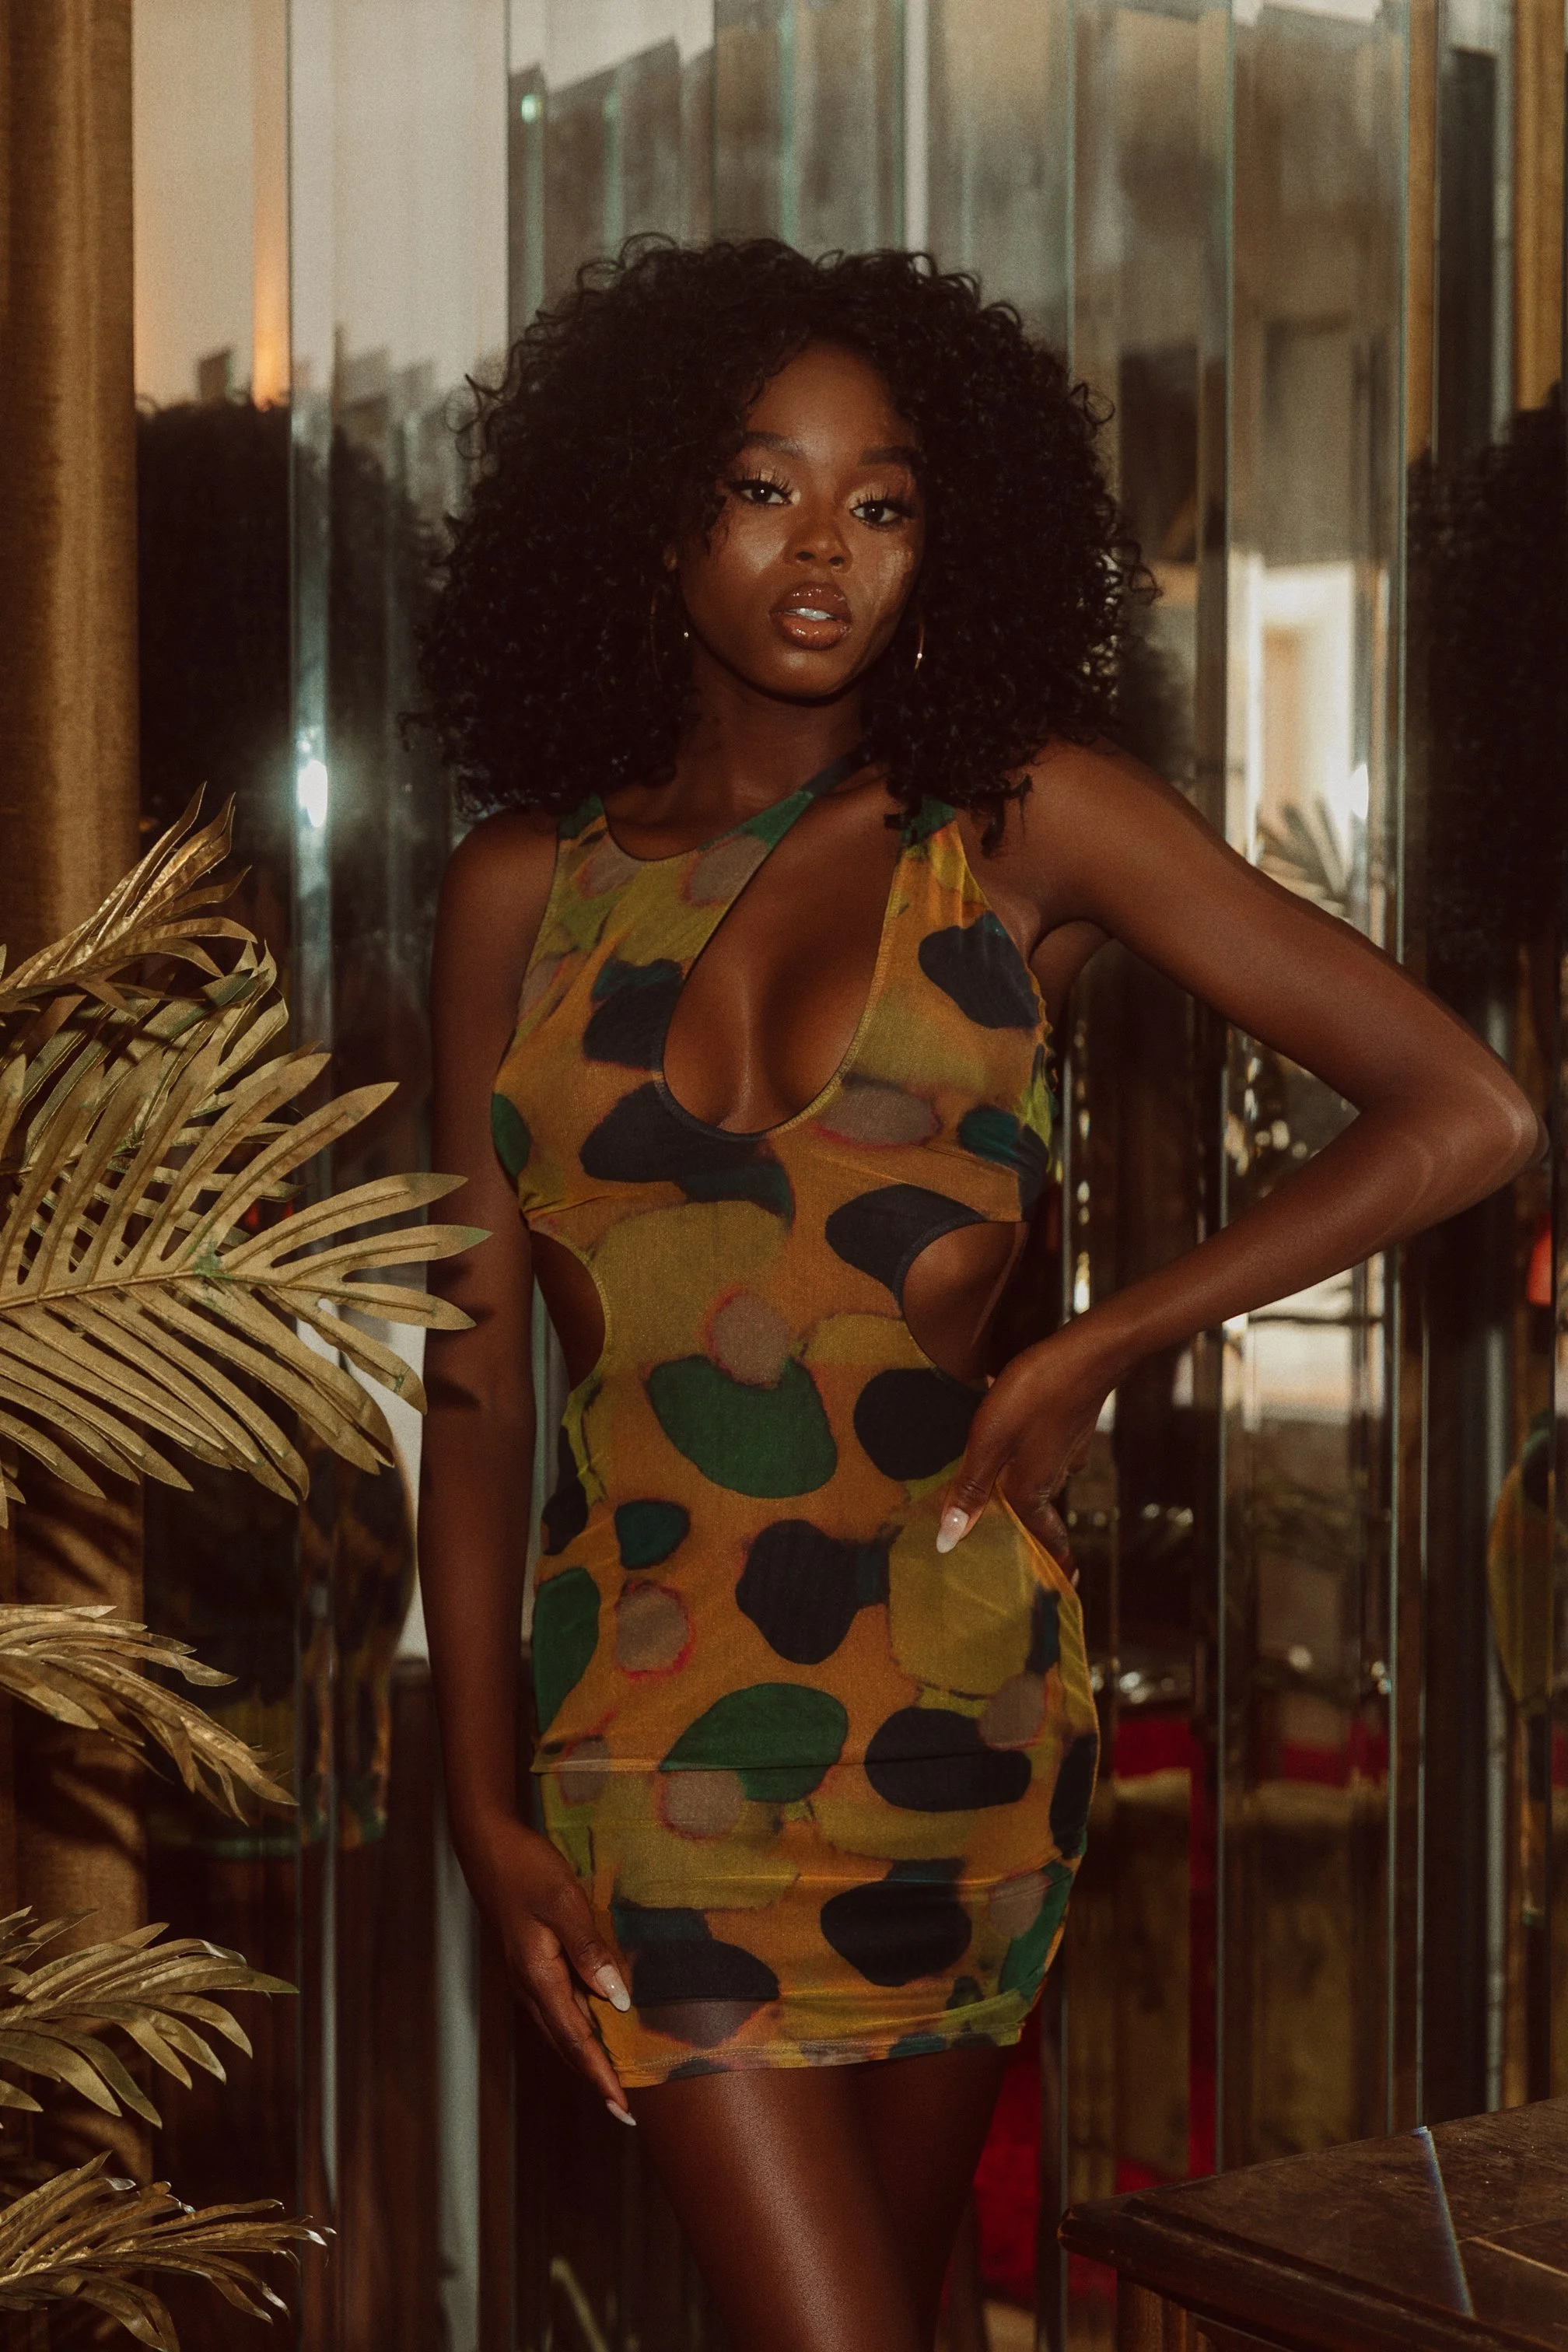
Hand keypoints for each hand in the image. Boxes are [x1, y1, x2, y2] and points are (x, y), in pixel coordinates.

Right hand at [465, 1815, 636, 2124]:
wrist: (489, 1850)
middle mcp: (531, 1988)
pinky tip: (595, 2027)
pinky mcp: (531, 1965)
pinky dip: (579, 2029)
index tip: (623, 2109)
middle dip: (595, 2079)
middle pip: (568, 2046)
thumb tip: (617, 1998)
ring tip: (613, 2080)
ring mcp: (528, 1978)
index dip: (601, 2077)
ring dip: (587, 2058)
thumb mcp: (563, 1902)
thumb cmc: (528, 1871)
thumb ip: (589, 1949)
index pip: (577, 2041)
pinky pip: (559, 2009)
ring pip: (562, 2030)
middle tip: (625, 2111)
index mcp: (539, 1978)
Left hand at [936, 1331, 1109, 1564]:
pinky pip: (1045, 1447)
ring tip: (997, 1477)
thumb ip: (969, 1488)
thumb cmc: (1037, 1394)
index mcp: (1033, 1489)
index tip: (1063, 1585)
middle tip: (1003, 1532)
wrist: (1090, 1352)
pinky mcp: (1072, 1424)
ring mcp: (1068, 1449)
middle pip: (1038, 1510)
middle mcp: (1055, 1476)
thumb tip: (948, 1541)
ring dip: (1021, 1480)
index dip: (1051, 1564)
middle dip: (1023, 1523)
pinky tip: (1013, 1425)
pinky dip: (1029, 1447)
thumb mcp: (990, 1440)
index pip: (1043, 1540)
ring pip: (1041, 1476)